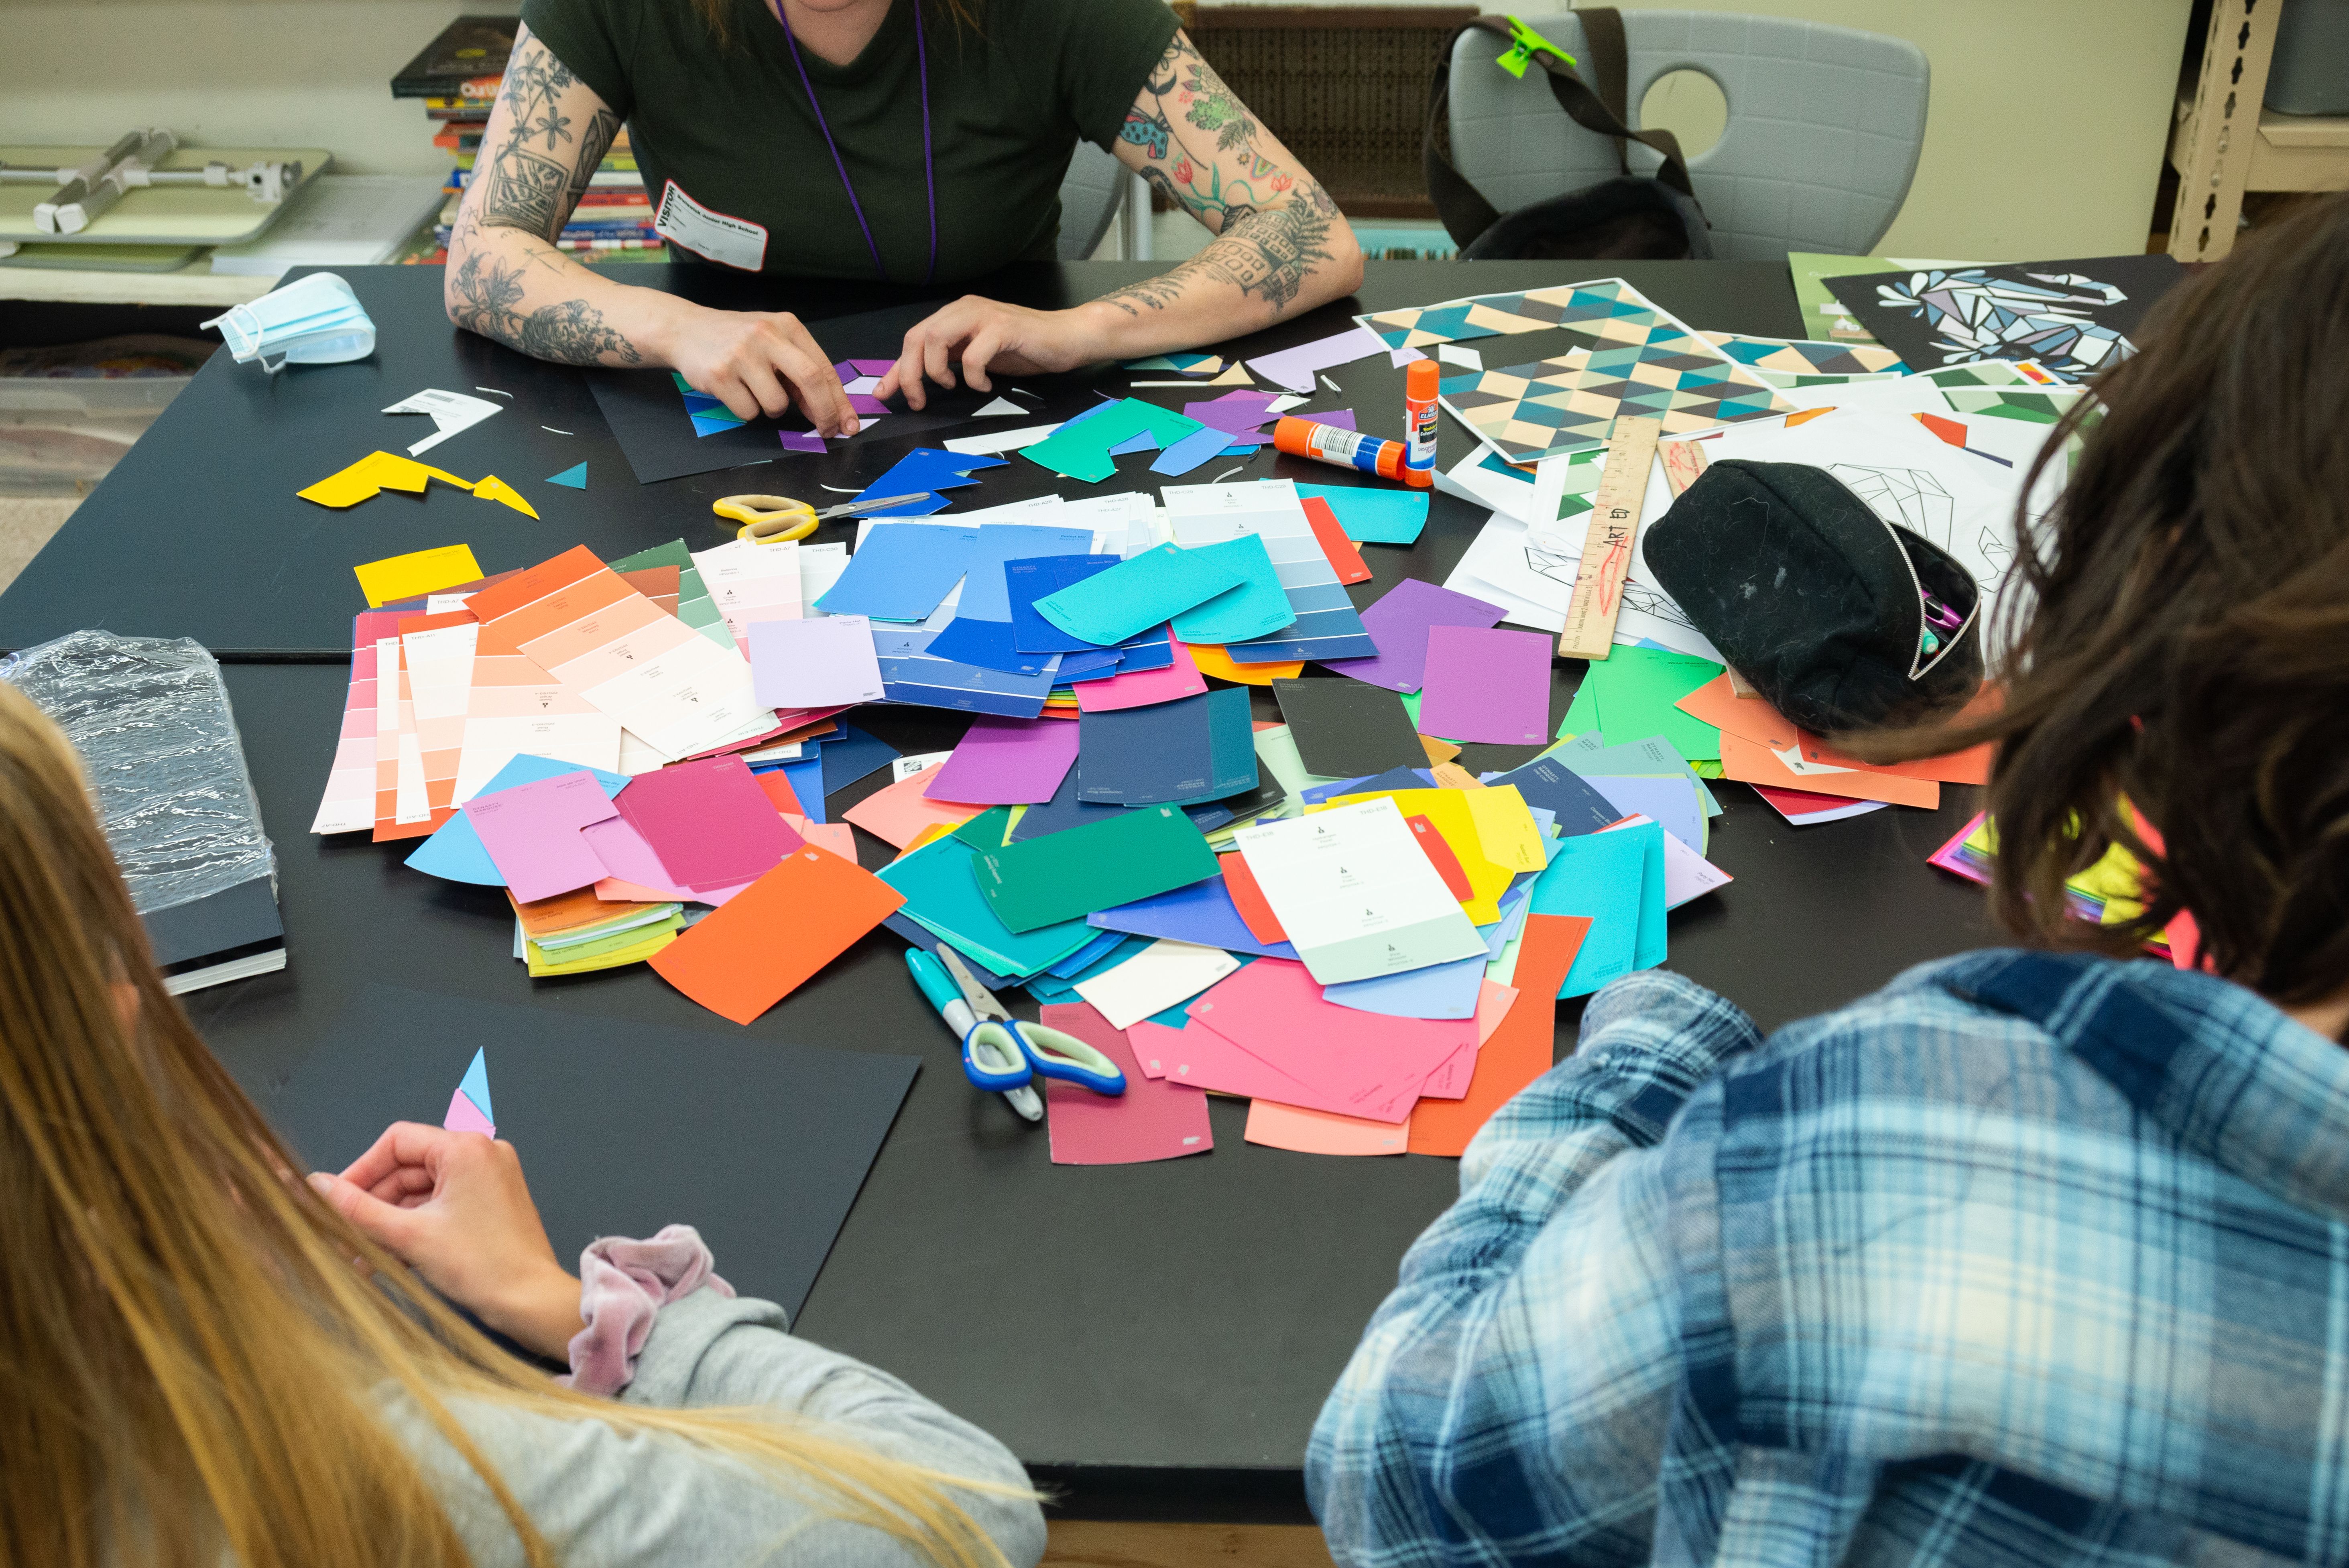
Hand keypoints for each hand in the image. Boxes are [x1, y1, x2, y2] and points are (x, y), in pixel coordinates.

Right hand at [309, 1122, 583, 1361]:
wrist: (530, 1300)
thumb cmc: (478, 1264)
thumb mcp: (408, 1235)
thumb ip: (358, 1209)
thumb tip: (316, 1186)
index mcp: (466, 1148)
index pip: (397, 1142)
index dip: (360, 1170)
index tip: (333, 1201)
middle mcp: (481, 1153)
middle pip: (407, 1168)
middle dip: (373, 1204)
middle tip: (342, 1237)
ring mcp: (488, 1178)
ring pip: (421, 1191)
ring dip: (389, 1222)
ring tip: (358, 1257)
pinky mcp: (490, 1203)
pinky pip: (440, 1205)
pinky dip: (413, 1227)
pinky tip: (385, 1259)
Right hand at [655, 301, 857, 435]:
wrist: (685, 330)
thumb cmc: (736, 340)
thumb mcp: (772, 343)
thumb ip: (799, 370)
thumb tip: (827, 410)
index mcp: (787, 326)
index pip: (823, 367)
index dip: (839, 400)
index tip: (848, 424)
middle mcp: (766, 335)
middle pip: (810, 380)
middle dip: (824, 412)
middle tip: (826, 430)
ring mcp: (742, 354)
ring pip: (776, 404)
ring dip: (772, 410)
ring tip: (755, 391)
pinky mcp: (719, 375)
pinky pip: (748, 412)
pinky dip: (747, 411)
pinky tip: (735, 391)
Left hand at [876, 296, 1107, 408]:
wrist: (1067, 338)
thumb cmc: (1024, 349)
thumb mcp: (977, 357)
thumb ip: (949, 363)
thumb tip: (916, 383)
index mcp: (955, 316)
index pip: (913, 338)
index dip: (896, 369)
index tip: (884, 395)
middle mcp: (965, 310)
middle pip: (917, 336)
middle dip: (910, 373)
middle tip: (918, 401)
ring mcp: (984, 316)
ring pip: (937, 337)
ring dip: (936, 370)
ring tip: (952, 387)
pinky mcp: (1004, 328)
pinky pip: (974, 354)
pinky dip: (973, 376)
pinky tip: (985, 384)